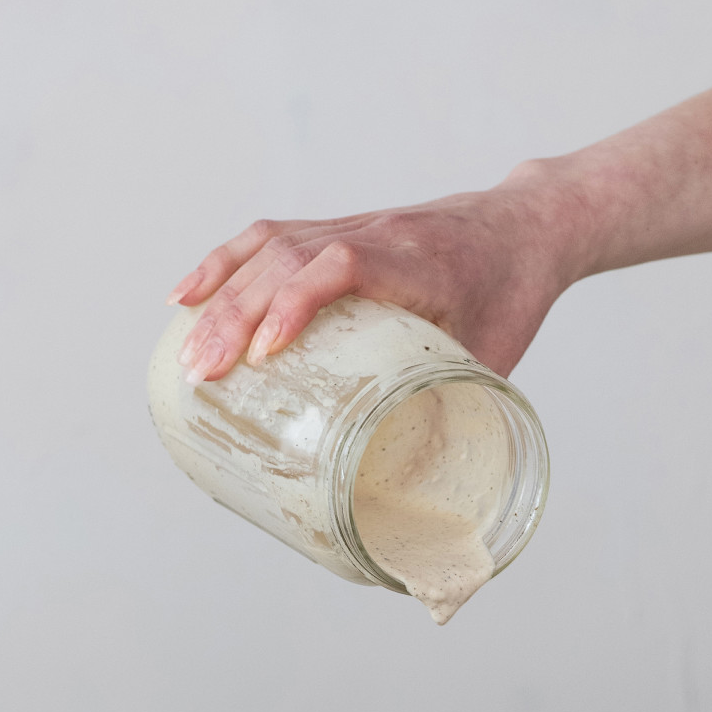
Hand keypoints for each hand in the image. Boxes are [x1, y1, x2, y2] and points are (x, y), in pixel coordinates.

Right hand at [167, 179, 579, 381]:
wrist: (525, 226)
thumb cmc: (512, 296)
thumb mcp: (495, 357)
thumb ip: (457, 410)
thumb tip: (422, 486)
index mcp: (417, 264)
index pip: (343, 264)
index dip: (298, 302)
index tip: (266, 352)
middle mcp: (375, 235)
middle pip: (288, 257)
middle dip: (236, 315)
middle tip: (200, 373)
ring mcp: (349, 226)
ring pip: (269, 245)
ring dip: (220, 294)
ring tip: (186, 349)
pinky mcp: (334, 229)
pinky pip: (268, 239)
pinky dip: (224, 266)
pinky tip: (188, 297)